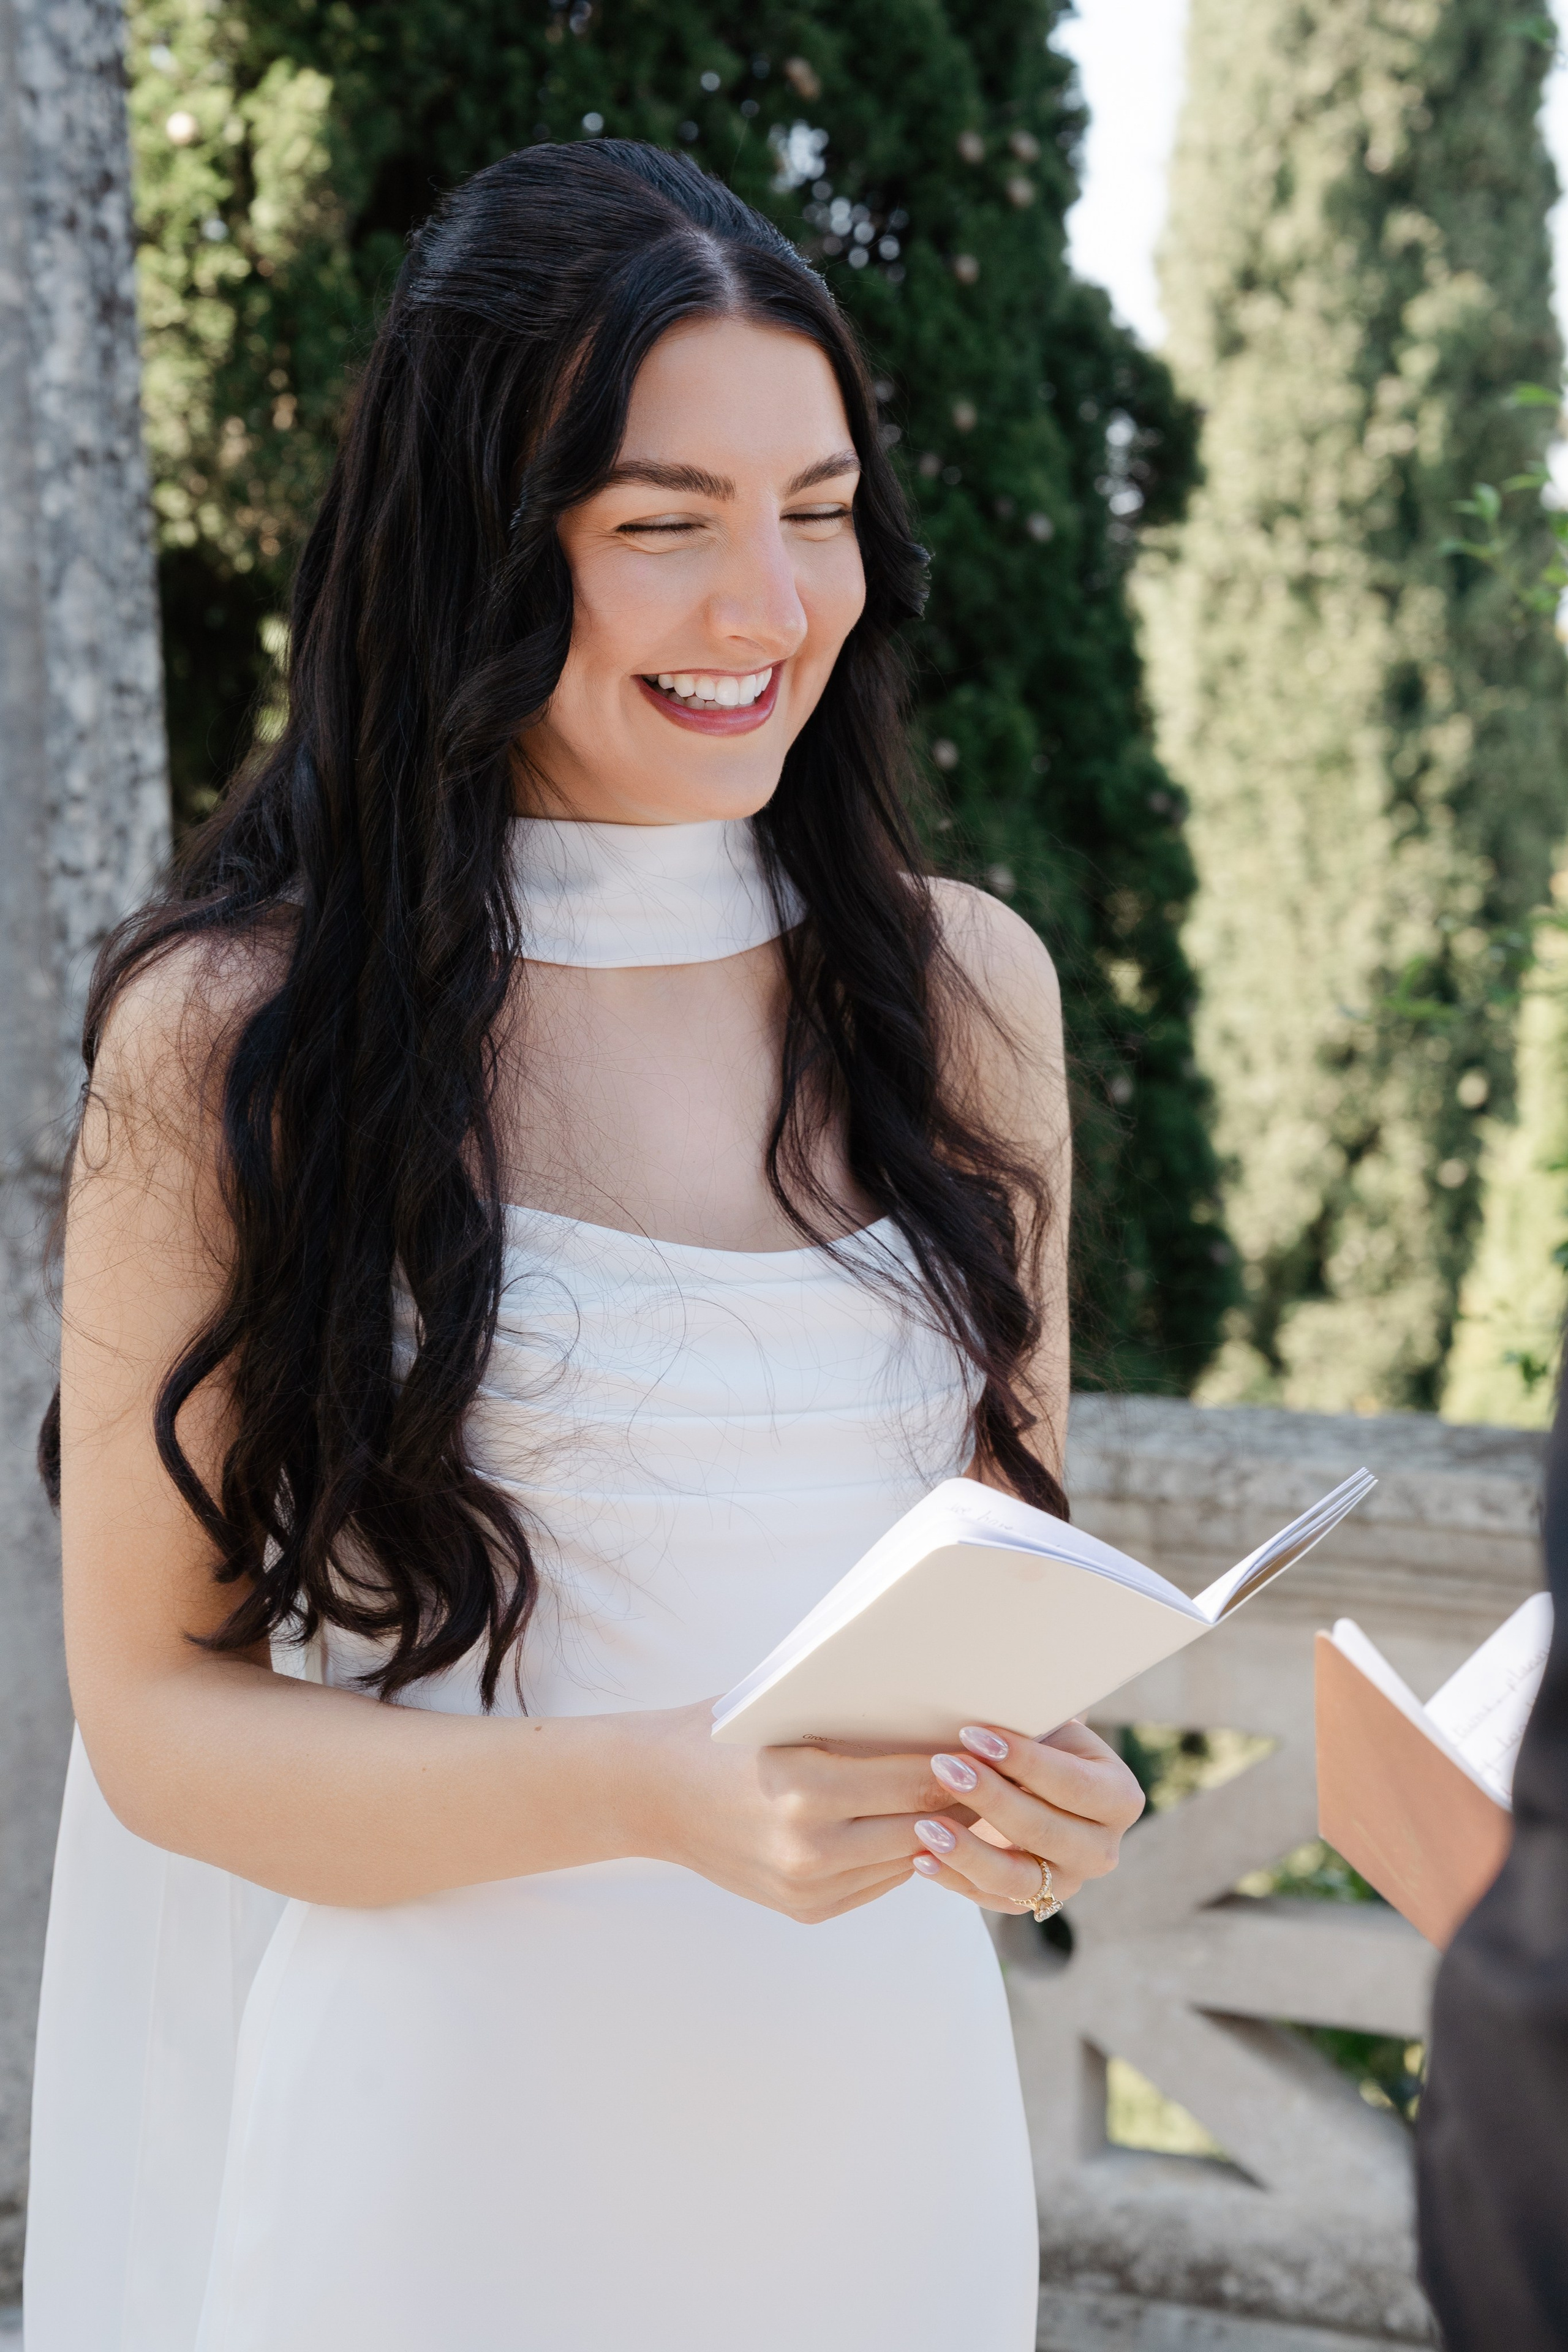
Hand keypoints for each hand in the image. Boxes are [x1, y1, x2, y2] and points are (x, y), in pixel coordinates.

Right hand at [631, 1701, 963, 1925]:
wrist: (650, 1793)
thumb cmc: (720, 1734)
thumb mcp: (782, 1712)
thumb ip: (853, 1722)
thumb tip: (934, 1717)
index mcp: (804, 1788)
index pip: (914, 1781)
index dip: (963, 1766)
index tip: (996, 1747)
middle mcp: (808, 1847)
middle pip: (922, 1826)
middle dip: (967, 1802)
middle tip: (1005, 1776)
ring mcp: (806, 1886)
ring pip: (908, 1860)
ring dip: (942, 1832)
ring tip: (977, 1801)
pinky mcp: (805, 1908)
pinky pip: (879, 1882)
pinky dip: (905, 1855)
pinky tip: (923, 1827)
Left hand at [905, 1718, 1143, 1914]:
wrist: (1040, 1787)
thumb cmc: (1041, 1745)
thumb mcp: (1049, 1729)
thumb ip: (1031, 1722)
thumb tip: (985, 1696)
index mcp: (1119, 1798)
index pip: (1072, 1783)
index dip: (1024, 1761)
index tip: (972, 1736)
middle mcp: (1102, 1848)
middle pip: (1045, 1831)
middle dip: (990, 1798)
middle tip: (943, 1768)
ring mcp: (1069, 1882)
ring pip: (1018, 1878)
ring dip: (968, 1851)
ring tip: (926, 1825)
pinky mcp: (1033, 1903)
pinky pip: (990, 1899)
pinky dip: (953, 1879)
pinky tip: (920, 1857)